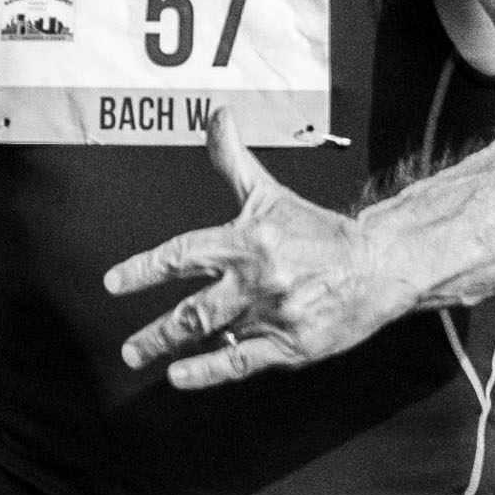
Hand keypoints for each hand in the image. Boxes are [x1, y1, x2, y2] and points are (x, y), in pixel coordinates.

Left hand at [101, 110, 394, 388]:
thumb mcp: (271, 194)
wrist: (381, 264)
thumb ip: (233, 161)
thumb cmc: (319, 232)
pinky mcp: (294, 344)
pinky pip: (243, 361)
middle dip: (154, 331)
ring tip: (141, 357)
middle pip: (193, 309)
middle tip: (127, 348)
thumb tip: (216, 117)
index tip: (114, 283)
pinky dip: (208, 372)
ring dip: (171, 349)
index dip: (144, 269)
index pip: (183, 255)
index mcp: (248, 241)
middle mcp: (258, 278)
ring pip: (213, 334)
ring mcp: (275, 313)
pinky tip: (180, 378)